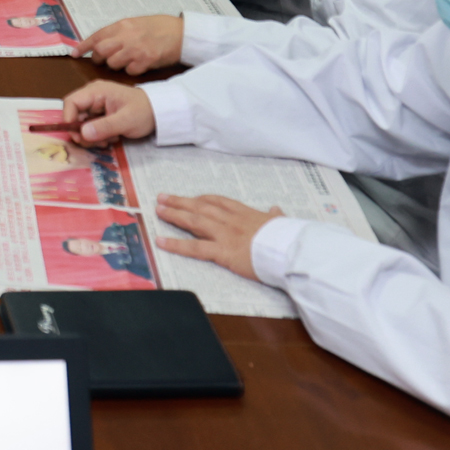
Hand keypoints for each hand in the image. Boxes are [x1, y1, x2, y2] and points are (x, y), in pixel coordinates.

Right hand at [61, 79, 154, 144]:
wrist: (159, 112)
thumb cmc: (144, 111)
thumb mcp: (126, 120)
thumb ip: (104, 127)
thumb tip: (81, 134)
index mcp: (96, 91)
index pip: (71, 102)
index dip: (68, 119)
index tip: (76, 136)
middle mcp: (93, 96)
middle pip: (74, 115)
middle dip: (82, 132)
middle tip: (96, 143)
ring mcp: (96, 106)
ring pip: (81, 124)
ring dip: (91, 136)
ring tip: (108, 140)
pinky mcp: (100, 115)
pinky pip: (90, 127)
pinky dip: (97, 136)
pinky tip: (111, 138)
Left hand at [80, 12, 184, 75]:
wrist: (181, 33)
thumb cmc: (160, 27)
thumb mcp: (136, 23)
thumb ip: (119, 31)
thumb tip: (101, 41)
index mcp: (123, 24)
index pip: (96, 36)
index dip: (83, 46)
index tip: (74, 53)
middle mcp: (127, 36)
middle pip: (101, 51)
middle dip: (99, 58)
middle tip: (102, 60)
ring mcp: (136, 49)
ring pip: (113, 63)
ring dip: (116, 65)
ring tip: (126, 61)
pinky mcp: (146, 60)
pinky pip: (129, 71)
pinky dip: (131, 70)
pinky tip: (138, 64)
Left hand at [154, 193, 282, 278]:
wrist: (291, 250)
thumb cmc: (288, 238)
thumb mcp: (282, 223)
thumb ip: (276, 216)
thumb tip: (277, 210)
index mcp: (246, 214)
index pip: (219, 202)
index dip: (202, 199)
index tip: (192, 198)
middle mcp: (232, 221)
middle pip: (201, 207)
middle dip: (181, 202)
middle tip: (163, 198)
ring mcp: (225, 235)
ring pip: (194, 222)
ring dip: (174, 215)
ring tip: (158, 210)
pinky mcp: (222, 252)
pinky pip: (194, 247)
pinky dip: (175, 244)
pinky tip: (160, 241)